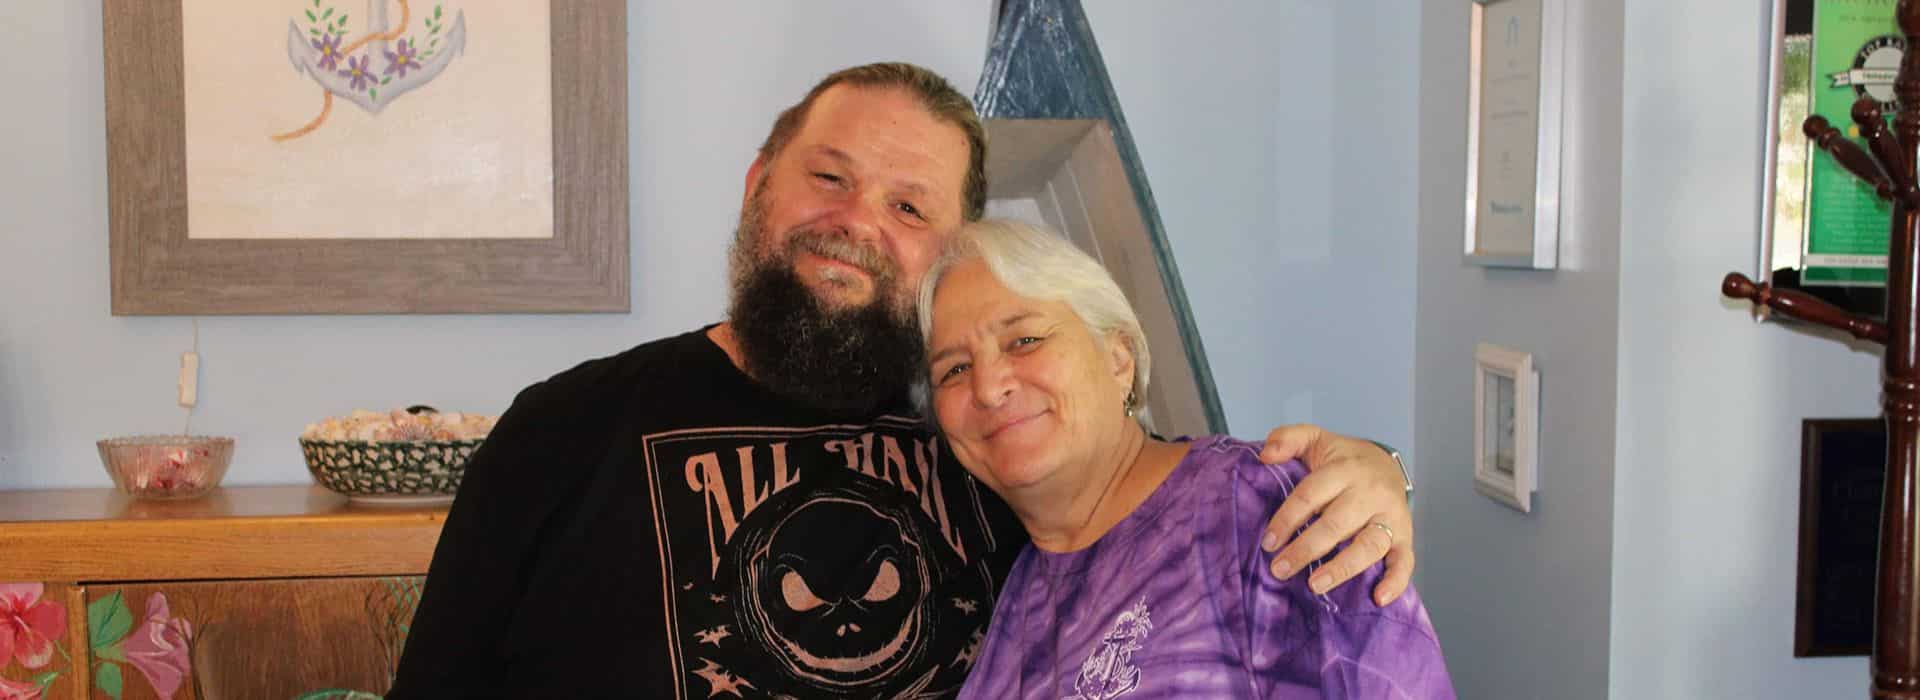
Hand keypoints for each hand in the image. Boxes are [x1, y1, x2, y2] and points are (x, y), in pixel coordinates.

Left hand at [1257, 424, 1412, 605]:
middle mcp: (1370, 492)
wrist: (1386, 463)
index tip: (1268, 542)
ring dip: (1341, 568)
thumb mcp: (1315, 440)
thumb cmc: (1341, 459)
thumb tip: (1266, 455)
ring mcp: (1390, 516)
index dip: (1287, 519)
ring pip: (1368, 544)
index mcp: (1344, 469)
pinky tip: (1378, 598)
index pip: (1311, 495)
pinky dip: (1395, 581)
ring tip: (1314, 585)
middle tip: (1280, 569)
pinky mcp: (1405, 536)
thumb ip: (1288, 439)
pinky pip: (1405, 561)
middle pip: (1336, 523)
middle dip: (1306, 548)